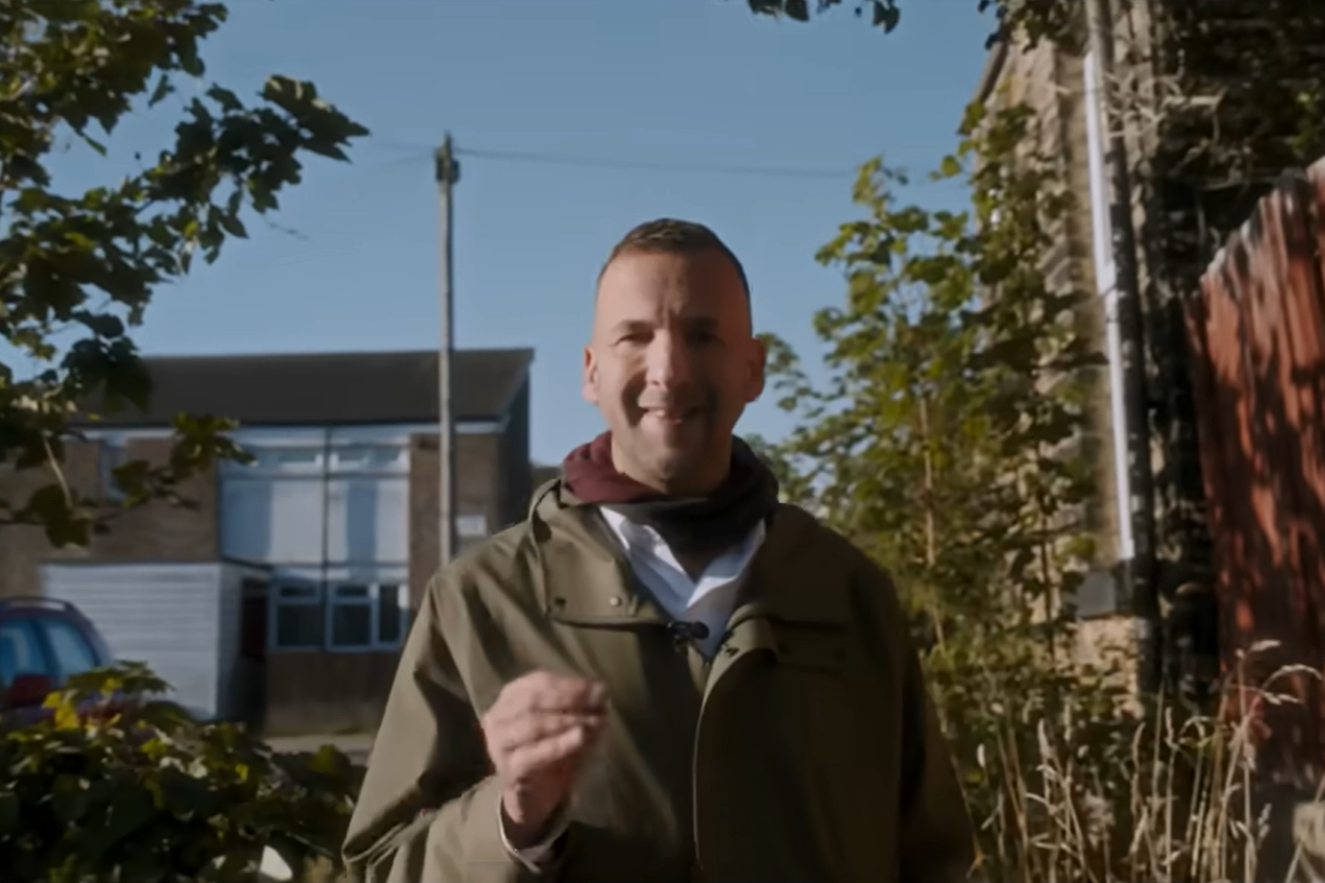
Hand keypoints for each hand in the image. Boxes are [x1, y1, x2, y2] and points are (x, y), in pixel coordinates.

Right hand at [481, 671, 607, 847]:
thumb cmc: (550, 751)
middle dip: (569, 699)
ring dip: (568, 721)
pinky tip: (580, 738)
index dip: (570, 684)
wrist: (531, 796)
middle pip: (533, 701)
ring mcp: (498, 745)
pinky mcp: (508, 770)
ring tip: (596, 721)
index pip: (539, 682)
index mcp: (511, 697)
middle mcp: (498, 718)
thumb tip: (601, 690)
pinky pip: (533, 755)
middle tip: (600, 702)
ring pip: (532, 725)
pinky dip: (559, 744)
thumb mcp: (566, 723)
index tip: (599, 687)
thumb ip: (580, 706)